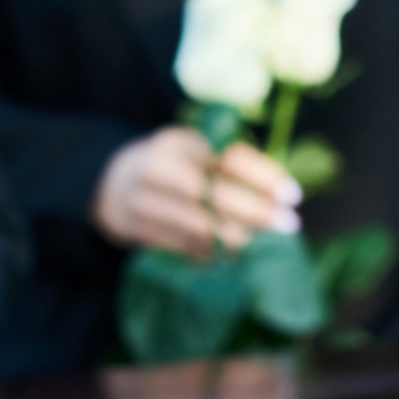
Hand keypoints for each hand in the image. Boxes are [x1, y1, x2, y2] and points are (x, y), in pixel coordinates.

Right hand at [91, 126, 301, 258]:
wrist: (106, 184)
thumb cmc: (169, 170)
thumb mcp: (192, 154)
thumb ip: (226, 168)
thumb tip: (278, 198)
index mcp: (179, 142)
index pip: (226, 156)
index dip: (262, 175)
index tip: (292, 196)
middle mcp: (156, 166)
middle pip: (210, 191)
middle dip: (253, 211)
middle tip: (285, 226)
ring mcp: (139, 198)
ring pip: (192, 223)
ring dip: (229, 237)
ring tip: (252, 246)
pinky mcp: (130, 226)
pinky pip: (175, 243)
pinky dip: (201, 251)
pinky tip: (219, 255)